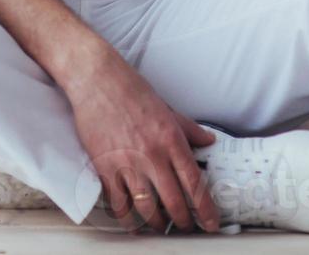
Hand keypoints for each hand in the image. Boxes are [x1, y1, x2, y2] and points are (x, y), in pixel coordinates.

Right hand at [66, 47, 220, 232]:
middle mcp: (153, 156)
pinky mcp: (105, 167)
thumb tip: (208, 140)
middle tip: (185, 227)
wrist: (98, 80)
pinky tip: (133, 224)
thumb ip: (189, 129)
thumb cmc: (131, 91)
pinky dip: (128, 219)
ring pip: (148, 208)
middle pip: (174, 203)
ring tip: (161, 226)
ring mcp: (128, 164)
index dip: (205, 210)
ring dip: (157, 224)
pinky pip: (119, 203)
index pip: (195, 184)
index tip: (210, 223)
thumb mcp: (168, 108)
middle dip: (183, 222)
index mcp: (172, 141)